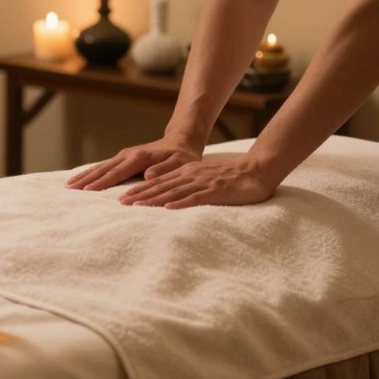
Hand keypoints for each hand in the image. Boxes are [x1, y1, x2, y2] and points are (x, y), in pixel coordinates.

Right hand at [65, 136, 202, 190]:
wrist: (179, 143)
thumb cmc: (182, 157)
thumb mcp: (181, 163)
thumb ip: (166, 169)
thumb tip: (148, 175)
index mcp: (140, 157)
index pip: (118, 172)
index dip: (103, 182)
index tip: (88, 190)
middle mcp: (128, 155)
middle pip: (103, 169)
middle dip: (86, 179)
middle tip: (70, 189)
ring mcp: (123, 156)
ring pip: (100, 167)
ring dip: (84, 176)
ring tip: (68, 185)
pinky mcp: (122, 159)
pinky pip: (103, 167)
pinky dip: (90, 173)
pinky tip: (80, 179)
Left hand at [118, 155, 277, 208]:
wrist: (257, 170)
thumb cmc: (230, 177)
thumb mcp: (203, 178)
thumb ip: (187, 185)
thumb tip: (168, 197)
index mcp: (187, 173)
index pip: (158, 182)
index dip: (140, 190)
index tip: (123, 198)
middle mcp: (190, 176)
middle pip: (161, 187)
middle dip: (140, 195)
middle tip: (121, 203)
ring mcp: (202, 183)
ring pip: (173, 191)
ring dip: (154, 199)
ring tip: (137, 206)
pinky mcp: (215, 191)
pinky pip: (196, 198)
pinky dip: (181, 203)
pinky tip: (169, 208)